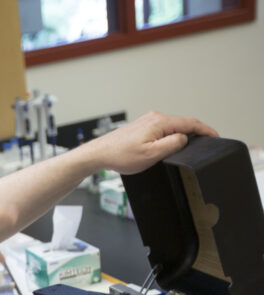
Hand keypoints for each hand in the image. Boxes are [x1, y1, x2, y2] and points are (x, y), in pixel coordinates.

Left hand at [85, 111, 218, 174]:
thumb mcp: (152, 154)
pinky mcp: (142, 127)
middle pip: (183, 124)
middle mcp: (155, 117)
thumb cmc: (121, 155)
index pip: (191, 123)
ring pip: (173, 127)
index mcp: (160, 122)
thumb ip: (173, 144)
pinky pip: (163, 130)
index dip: (207, 130)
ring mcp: (148, 121)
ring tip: (190, 147)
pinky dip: (171, 136)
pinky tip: (171, 146)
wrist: (99, 153)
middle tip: (206, 145)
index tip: (216, 137)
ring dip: (183, 135)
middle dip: (196, 133)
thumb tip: (185, 138)